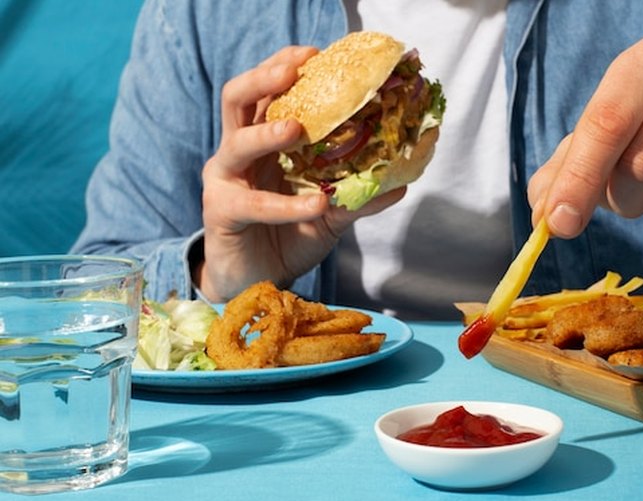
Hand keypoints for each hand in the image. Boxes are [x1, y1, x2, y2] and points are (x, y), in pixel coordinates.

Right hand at [198, 46, 405, 300]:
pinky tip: (316, 206)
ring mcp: (225, 180)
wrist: (256, 284)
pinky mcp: (221, 212)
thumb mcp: (328, 216)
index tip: (315, 53)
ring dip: (267, 133)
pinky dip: (286, 205)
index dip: (285, 68)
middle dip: (264, 79)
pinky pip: (252, 203)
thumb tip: (401, 184)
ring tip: (298, 130)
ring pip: (237, 142)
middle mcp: (238, 153)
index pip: (268, 93)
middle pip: (238, 99)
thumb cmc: (286, 239)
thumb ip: (355, 197)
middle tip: (294, 71)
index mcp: (262, 142)